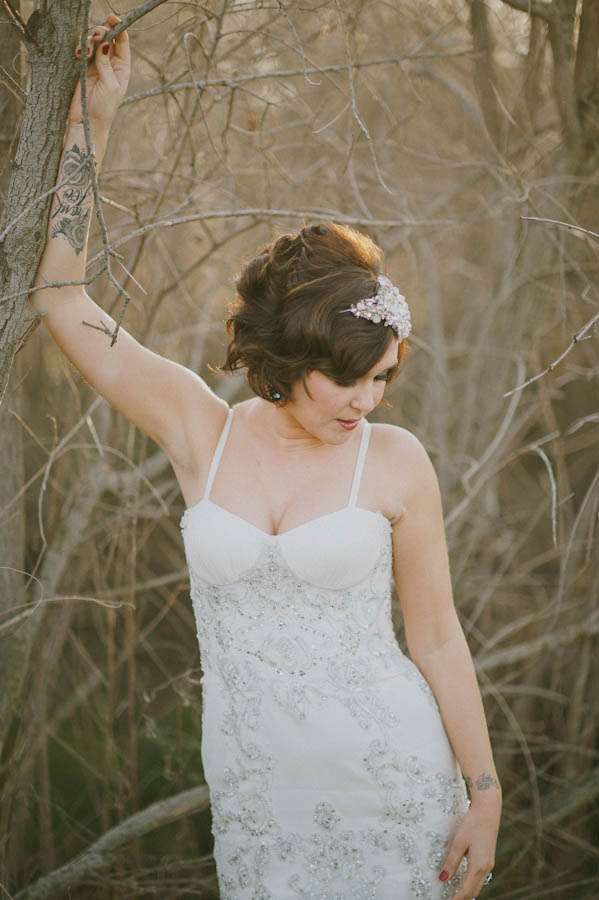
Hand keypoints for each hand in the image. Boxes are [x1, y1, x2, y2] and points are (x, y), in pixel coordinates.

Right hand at [68, 14, 130, 129]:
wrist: (87, 121)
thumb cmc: (104, 108)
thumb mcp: (110, 85)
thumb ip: (106, 63)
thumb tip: (105, 43)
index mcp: (122, 67)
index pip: (122, 42)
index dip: (118, 27)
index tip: (112, 18)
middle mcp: (110, 62)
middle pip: (106, 37)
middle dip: (101, 32)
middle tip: (95, 36)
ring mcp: (95, 63)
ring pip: (92, 41)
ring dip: (88, 40)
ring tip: (85, 50)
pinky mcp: (82, 66)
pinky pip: (81, 50)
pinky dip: (80, 47)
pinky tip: (78, 53)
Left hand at [438, 800, 499, 898]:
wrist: (488, 810)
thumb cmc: (472, 824)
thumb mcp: (458, 842)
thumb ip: (451, 862)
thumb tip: (442, 879)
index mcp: (479, 866)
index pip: (466, 890)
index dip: (456, 899)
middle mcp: (486, 868)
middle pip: (473, 891)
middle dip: (462, 898)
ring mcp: (489, 864)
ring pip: (477, 885)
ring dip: (466, 892)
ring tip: (453, 894)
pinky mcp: (488, 858)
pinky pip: (479, 877)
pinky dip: (470, 883)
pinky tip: (462, 881)